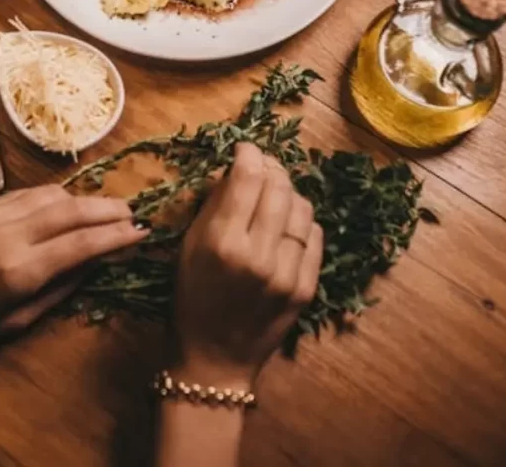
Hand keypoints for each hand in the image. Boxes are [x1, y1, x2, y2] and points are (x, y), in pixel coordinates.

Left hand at [0, 185, 145, 344]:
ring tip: (110, 209)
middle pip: (74, 210)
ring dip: (88, 200)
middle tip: (135, 214)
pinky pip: (34, 193)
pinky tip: (74, 205)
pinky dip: (61, 196)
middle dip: (110, 210)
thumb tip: (95, 264)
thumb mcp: (15, 321)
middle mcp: (11, 234)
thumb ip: (59, 290)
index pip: (82, 244)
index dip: (117, 237)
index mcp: (19, 270)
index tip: (141, 234)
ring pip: (56, 195)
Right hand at [174, 143, 321, 388]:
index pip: (247, 177)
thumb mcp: (189, 246)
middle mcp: (257, 255)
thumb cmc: (193, 296)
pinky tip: (287, 224)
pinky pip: (315, 235)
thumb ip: (214, 203)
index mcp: (222, 242)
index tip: (245, 148)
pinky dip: (302, 221)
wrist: (215, 358)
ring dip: (289, 192)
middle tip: (262, 166)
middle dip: (270, 167)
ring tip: (275, 195)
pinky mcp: (306, 288)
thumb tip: (235, 166)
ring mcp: (286, 273)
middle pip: (278, 187)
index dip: (249, 153)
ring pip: (302, 207)